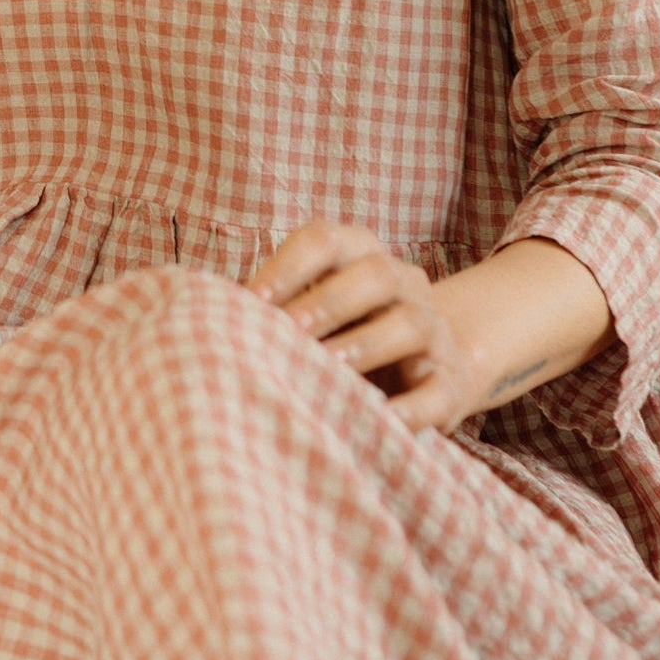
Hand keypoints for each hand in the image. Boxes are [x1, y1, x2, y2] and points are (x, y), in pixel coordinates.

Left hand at [246, 220, 486, 432]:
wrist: (436, 368)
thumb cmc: (346, 335)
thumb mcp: (316, 311)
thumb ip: (276, 309)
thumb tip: (207, 317)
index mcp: (362, 256)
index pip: (326, 239)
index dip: (289, 265)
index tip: (251, 298)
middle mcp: (405, 284)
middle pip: (375, 274)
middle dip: (329, 301)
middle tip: (289, 329)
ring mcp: (435, 331)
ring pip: (408, 325)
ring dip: (365, 345)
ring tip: (327, 367)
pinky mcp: (451, 384)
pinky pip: (434, 392)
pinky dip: (406, 409)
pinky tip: (374, 419)